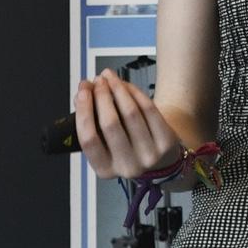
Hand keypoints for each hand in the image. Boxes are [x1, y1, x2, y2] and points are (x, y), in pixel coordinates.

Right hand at [72, 72, 187, 181]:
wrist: (160, 157)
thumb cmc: (125, 145)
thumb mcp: (104, 142)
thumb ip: (89, 120)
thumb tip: (81, 94)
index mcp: (104, 170)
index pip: (89, 140)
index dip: (84, 111)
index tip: (82, 91)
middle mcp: (127, 167)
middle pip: (110, 124)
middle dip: (101, 96)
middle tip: (97, 80)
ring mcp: (149, 156)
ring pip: (131, 113)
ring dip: (117, 89)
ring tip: (109, 77)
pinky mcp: (166, 143)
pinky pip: (148, 109)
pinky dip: (134, 92)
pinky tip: (126, 84)